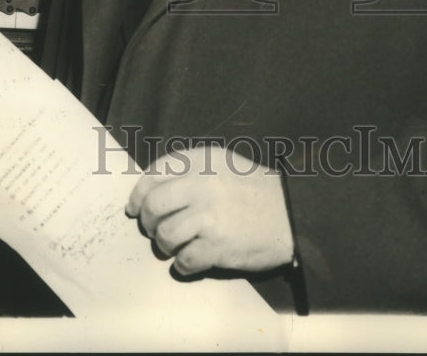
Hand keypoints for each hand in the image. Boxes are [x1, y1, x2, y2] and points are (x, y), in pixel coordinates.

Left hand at [126, 145, 293, 275]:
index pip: (154, 174)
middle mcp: (201, 185)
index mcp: (201, 162)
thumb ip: (191, 171)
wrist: (291, 212)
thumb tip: (155, 188)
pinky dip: (184, 264)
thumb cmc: (255, 189)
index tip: (135, 208)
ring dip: (165, 245)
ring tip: (176, 247)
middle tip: (154, 230)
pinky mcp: (217, 246)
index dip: (139, 194)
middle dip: (147, 221)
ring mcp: (209, 217)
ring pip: (164, 235)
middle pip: (153, 205)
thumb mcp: (223, 164)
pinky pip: (184, 261)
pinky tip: (193, 259)